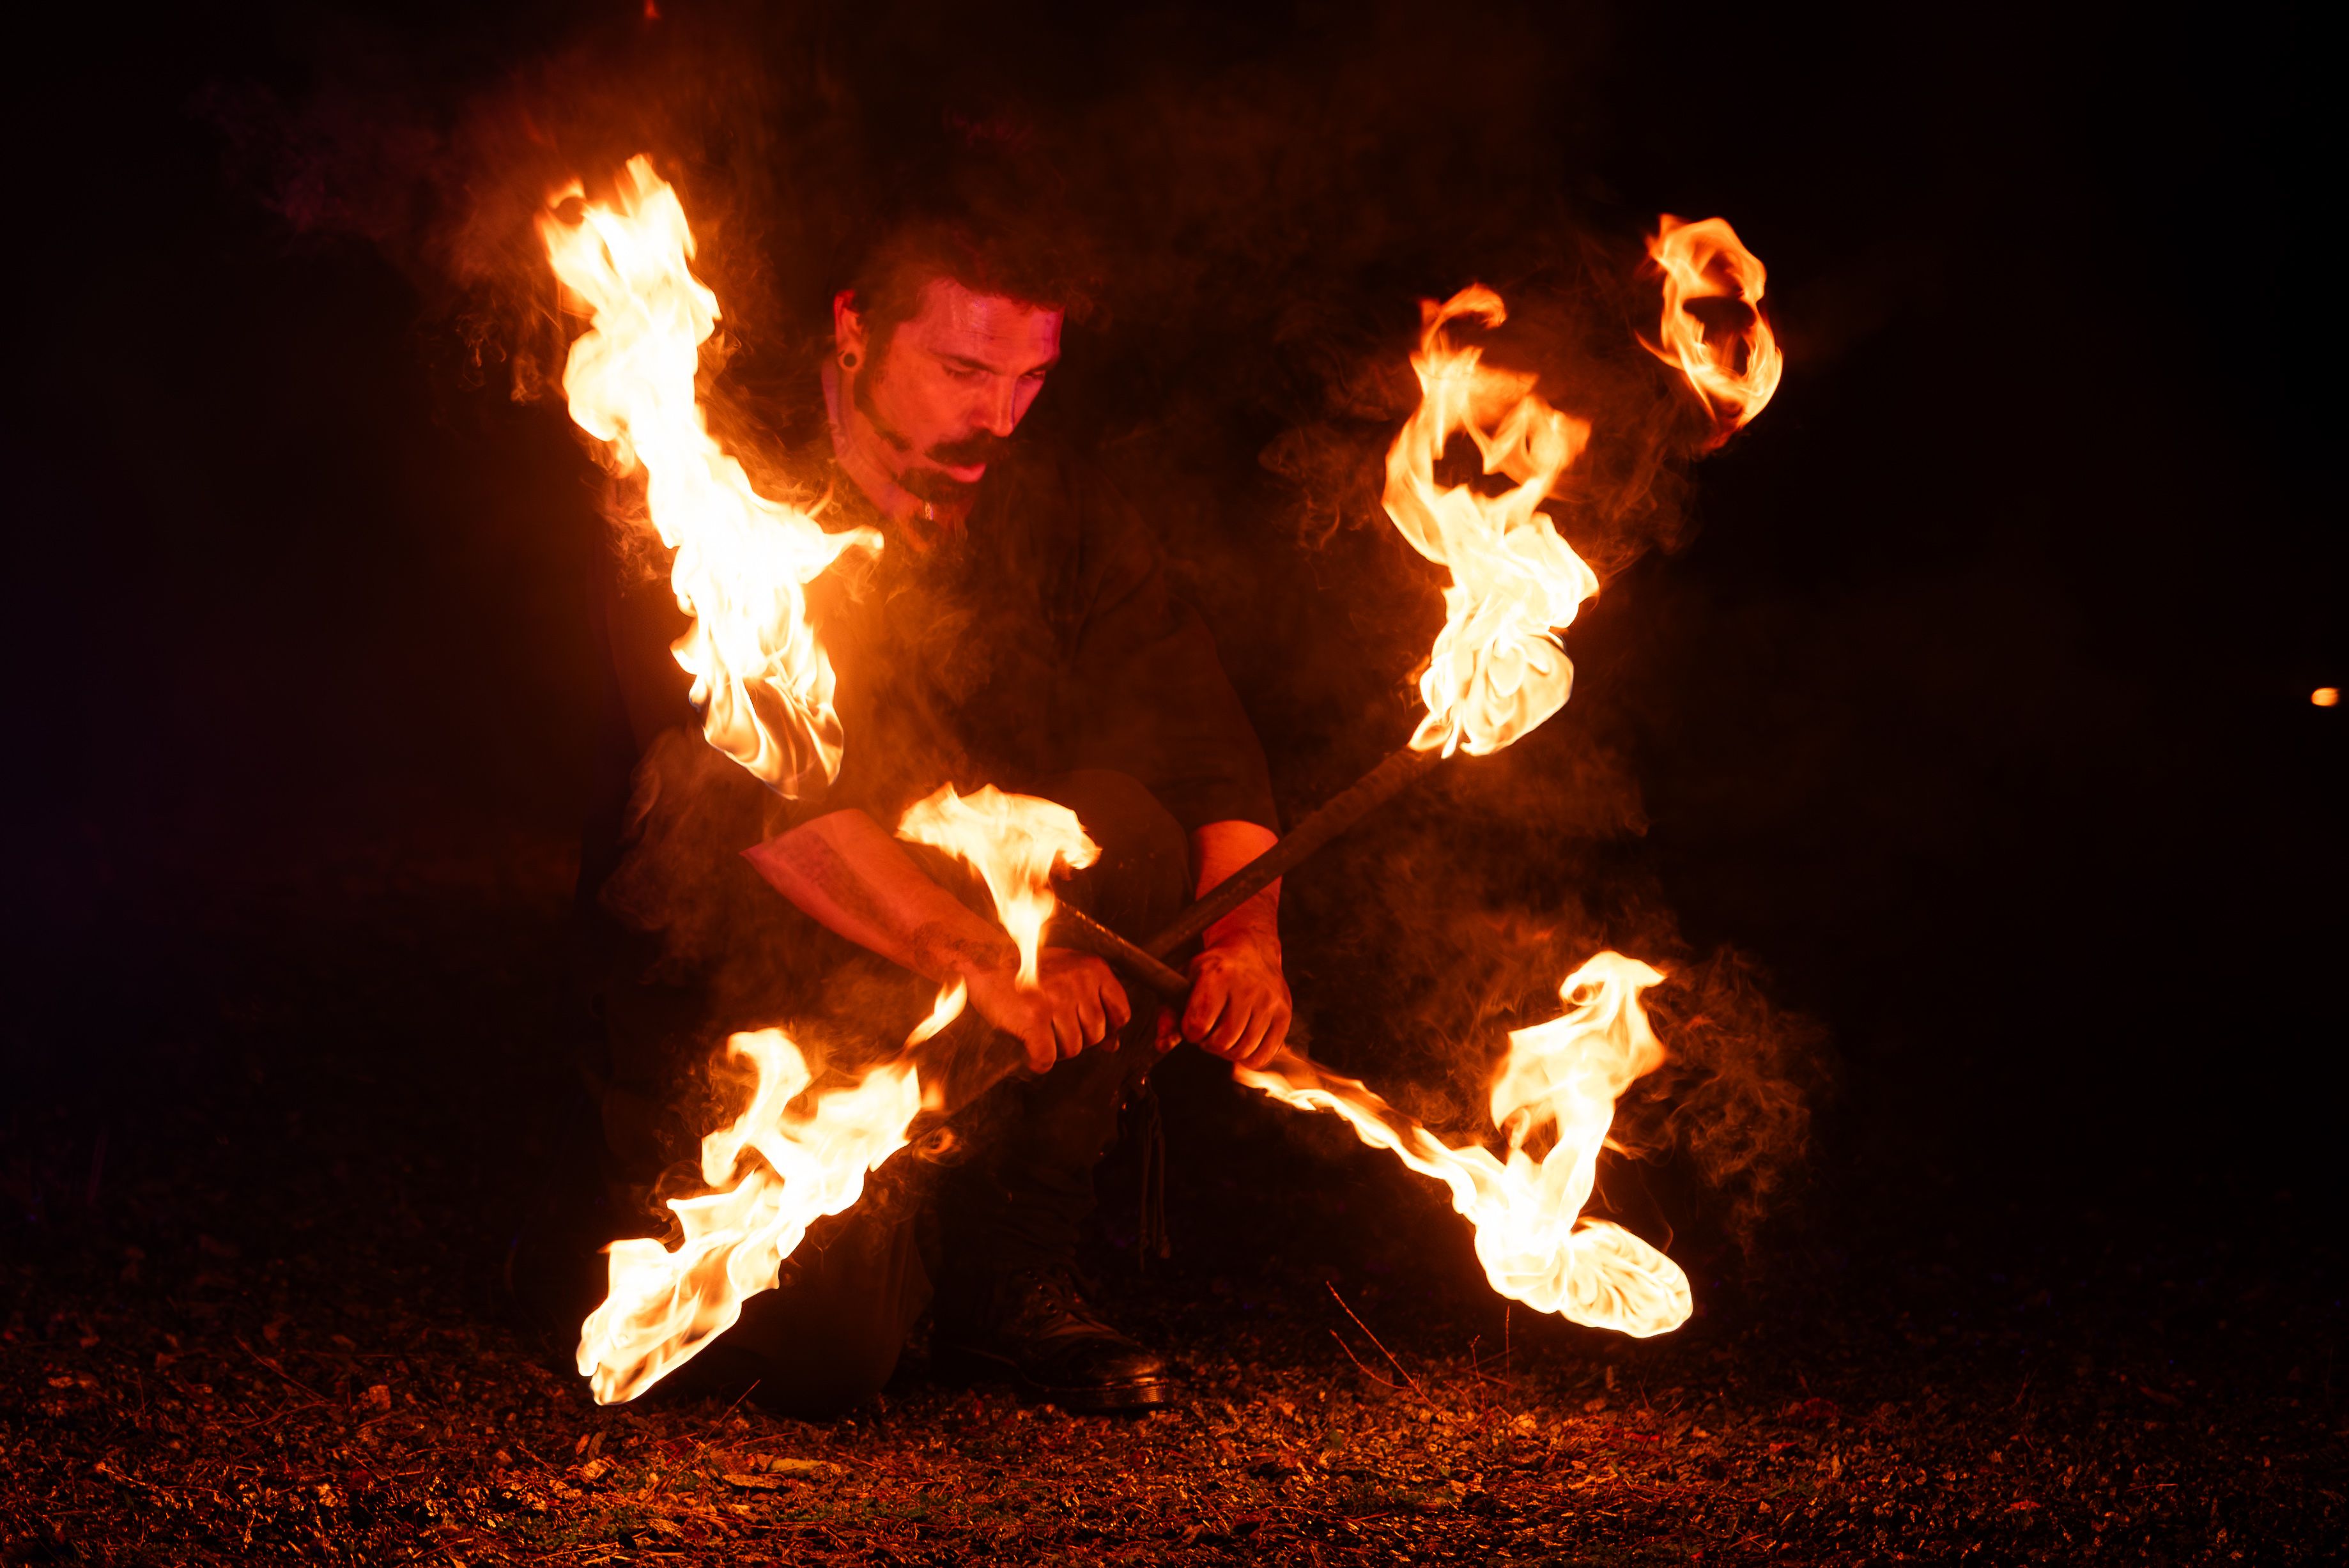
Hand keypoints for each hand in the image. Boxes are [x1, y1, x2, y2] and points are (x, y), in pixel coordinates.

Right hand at [966, 948, 1131, 1072]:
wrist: (983, 958)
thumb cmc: (1025, 968)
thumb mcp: (1068, 977)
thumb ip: (1094, 1006)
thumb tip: (1113, 1044)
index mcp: (1093, 968)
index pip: (1121, 1014)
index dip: (1106, 1029)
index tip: (1086, 1028)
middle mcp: (1079, 981)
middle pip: (1096, 1035)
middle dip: (1077, 1040)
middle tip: (1055, 1031)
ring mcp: (1057, 999)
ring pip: (1073, 1049)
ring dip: (1056, 1051)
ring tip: (1040, 1037)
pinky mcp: (1033, 1017)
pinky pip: (1046, 1057)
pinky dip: (1038, 1062)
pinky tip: (1030, 1054)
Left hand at [1181, 931, 1292, 1070]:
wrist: (1252, 949)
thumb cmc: (1214, 968)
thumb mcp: (1184, 981)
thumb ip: (1168, 1015)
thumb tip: (1163, 1045)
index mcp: (1218, 974)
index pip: (1198, 1025)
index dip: (1190, 1031)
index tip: (1193, 1023)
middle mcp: (1247, 986)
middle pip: (1221, 1043)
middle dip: (1208, 1043)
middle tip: (1209, 1030)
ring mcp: (1269, 1001)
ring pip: (1242, 1052)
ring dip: (1227, 1051)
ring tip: (1224, 1033)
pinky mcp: (1284, 1014)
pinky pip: (1263, 1057)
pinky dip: (1248, 1057)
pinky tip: (1241, 1041)